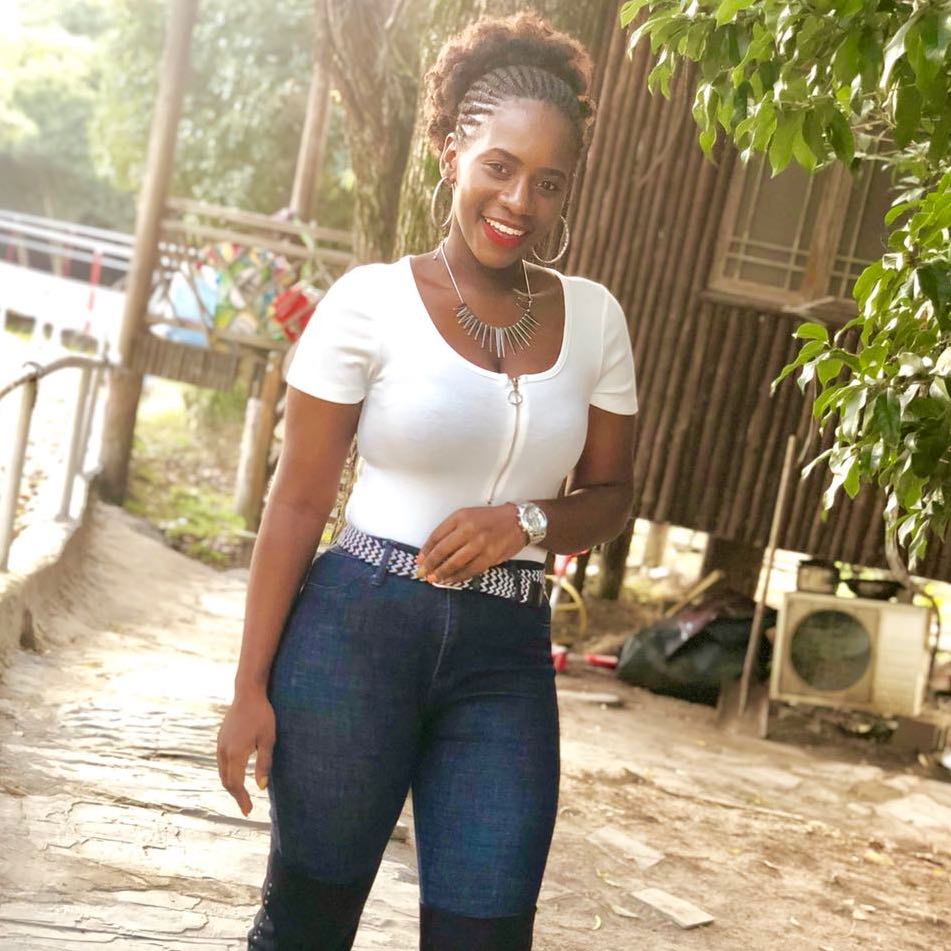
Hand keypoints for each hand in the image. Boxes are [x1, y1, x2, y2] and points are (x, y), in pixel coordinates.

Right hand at [216, 688, 274, 816]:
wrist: (247, 693)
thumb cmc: (262, 715)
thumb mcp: (268, 740)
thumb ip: (264, 764)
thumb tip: (261, 788)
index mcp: (236, 754)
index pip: (236, 784)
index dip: (242, 799)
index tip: (248, 811)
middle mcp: (224, 752)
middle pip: (227, 781)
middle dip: (236, 796)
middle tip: (246, 808)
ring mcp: (220, 745)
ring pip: (222, 773)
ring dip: (231, 785)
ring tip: (241, 796)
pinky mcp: (220, 739)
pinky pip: (221, 763)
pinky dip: (227, 774)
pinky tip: (236, 776)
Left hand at [416, 504, 527, 584]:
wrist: (518, 521)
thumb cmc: (491, 519)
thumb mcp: (468, 516)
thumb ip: (452, 530)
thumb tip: (434, 550)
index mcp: (460, 517)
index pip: (436, 536)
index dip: (426, 550)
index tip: (419, 560)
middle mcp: (469, 529)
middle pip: (442, 550)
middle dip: (430, 565)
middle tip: (422, 573)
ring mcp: (480, 544)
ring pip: (454, 563)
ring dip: (442, 573)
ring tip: (434, 579)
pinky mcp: (489, 557)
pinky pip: (469, 570)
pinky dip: (458, 577)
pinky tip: (451, 580)